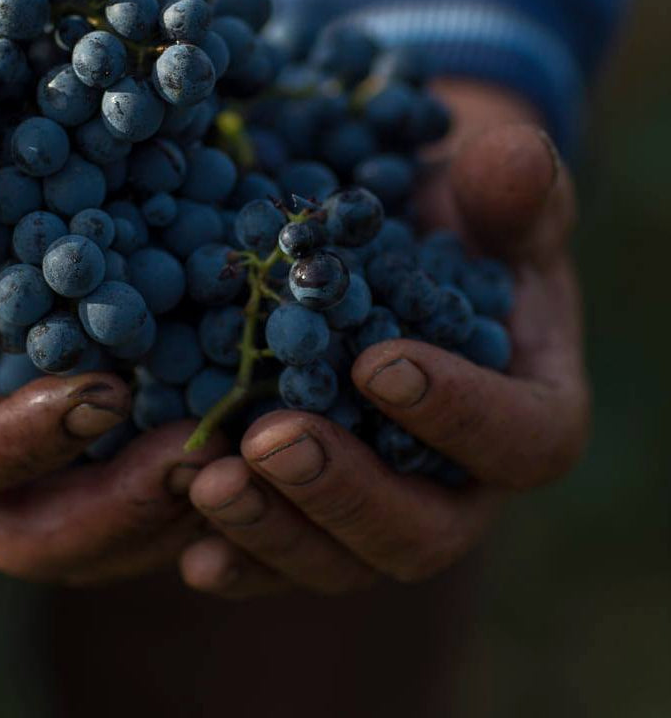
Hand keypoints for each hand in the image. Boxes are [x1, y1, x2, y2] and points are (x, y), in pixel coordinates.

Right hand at [0, 24, 221, 583]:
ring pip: (84, 520)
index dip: (17, 444)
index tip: (108, 391)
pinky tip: (243, 395)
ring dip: (169, 495)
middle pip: (22, 532)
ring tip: (253, 437)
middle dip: (119, 507)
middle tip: (211, 452)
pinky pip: (110, 462)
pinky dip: (175, 445)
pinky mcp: (31, 406)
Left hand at [179, 81, 589, 596]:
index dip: (459, 411)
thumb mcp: (491, 194)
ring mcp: (383, 502)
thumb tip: (515, 161)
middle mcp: (460, 479)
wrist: (400, 245)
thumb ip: (512, 189)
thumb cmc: (458, 219)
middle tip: (271, 439)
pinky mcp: (316, 510)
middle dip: (346, 490)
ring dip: (276, 529)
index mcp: (528, 409)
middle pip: (425, 528)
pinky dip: (240, 553)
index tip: (377, 362)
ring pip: (344, 556)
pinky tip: (189, 547)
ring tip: (207, 482)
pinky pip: (284, 554)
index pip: (520, 438)